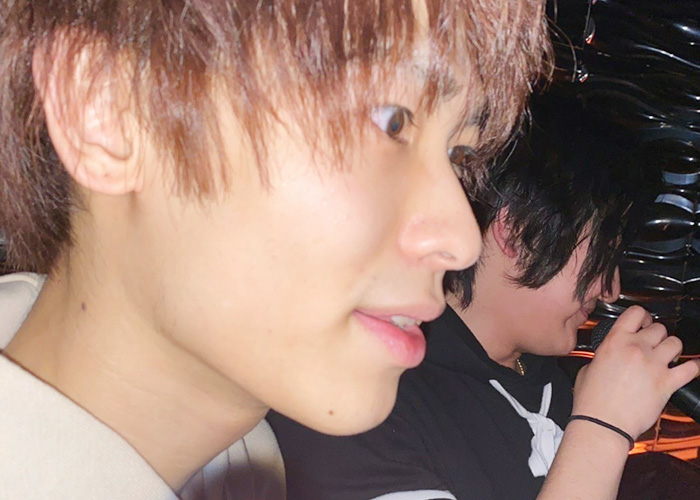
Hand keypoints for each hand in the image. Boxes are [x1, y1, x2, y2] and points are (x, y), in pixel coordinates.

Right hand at [572, 306, 699, 439]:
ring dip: (672, 348)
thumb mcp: (588, 369)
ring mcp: (653, 365)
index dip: (642, 316)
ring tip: (667, 356)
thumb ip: (603, 356)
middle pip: (659, 328)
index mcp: (615, 342)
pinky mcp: (667, 383)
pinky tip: (690, 368)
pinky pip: (690, 368)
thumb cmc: (592, 401)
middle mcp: (636, 348)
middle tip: (654, 344)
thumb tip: (610, 357)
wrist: (602, 423)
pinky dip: (693, 367)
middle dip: (657, 335)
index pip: (635, 313)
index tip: (643, 322)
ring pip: (676, 343)